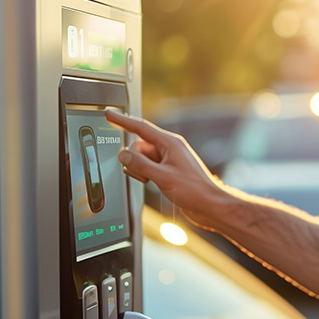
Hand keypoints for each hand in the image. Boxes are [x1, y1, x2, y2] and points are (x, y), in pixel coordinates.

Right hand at [105, 109, 220, 227]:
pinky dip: (144, 173)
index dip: (122, 120)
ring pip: (141, 157)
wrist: (209, 205)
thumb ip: (140, 165)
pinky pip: (147, 166)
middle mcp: (168, 149)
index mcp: (170, 143)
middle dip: (134, 159)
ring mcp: (168, 159)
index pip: (140, 127)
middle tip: (144, 175)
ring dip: (139, 169)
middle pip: (138, 146)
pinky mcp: (167, 170)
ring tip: (151, 181)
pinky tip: (153, 183)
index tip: (109, 113)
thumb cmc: (194, 190)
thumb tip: (123, 155)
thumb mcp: (163, 177)